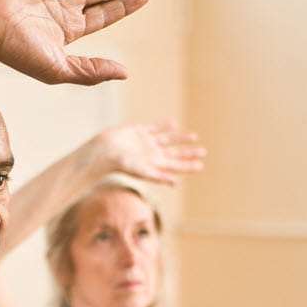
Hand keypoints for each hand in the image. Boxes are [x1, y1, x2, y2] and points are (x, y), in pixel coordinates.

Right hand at [81, 121, 205, 184]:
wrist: (103, 151)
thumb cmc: (121, 164)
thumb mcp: (142, 171)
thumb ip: (158, 176)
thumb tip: (175, 182)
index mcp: (154, 164)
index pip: (175, 166)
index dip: (188, 165)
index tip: (201, 164)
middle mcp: (152, 154)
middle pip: (174, 154)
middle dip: (188, 153)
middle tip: (203, 151)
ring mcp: (145, 142)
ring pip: (167, 140)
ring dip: (180, 139)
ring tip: (194, 137)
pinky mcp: (137, 131)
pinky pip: (154, 128)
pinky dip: (164, 126)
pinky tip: (173, 124)